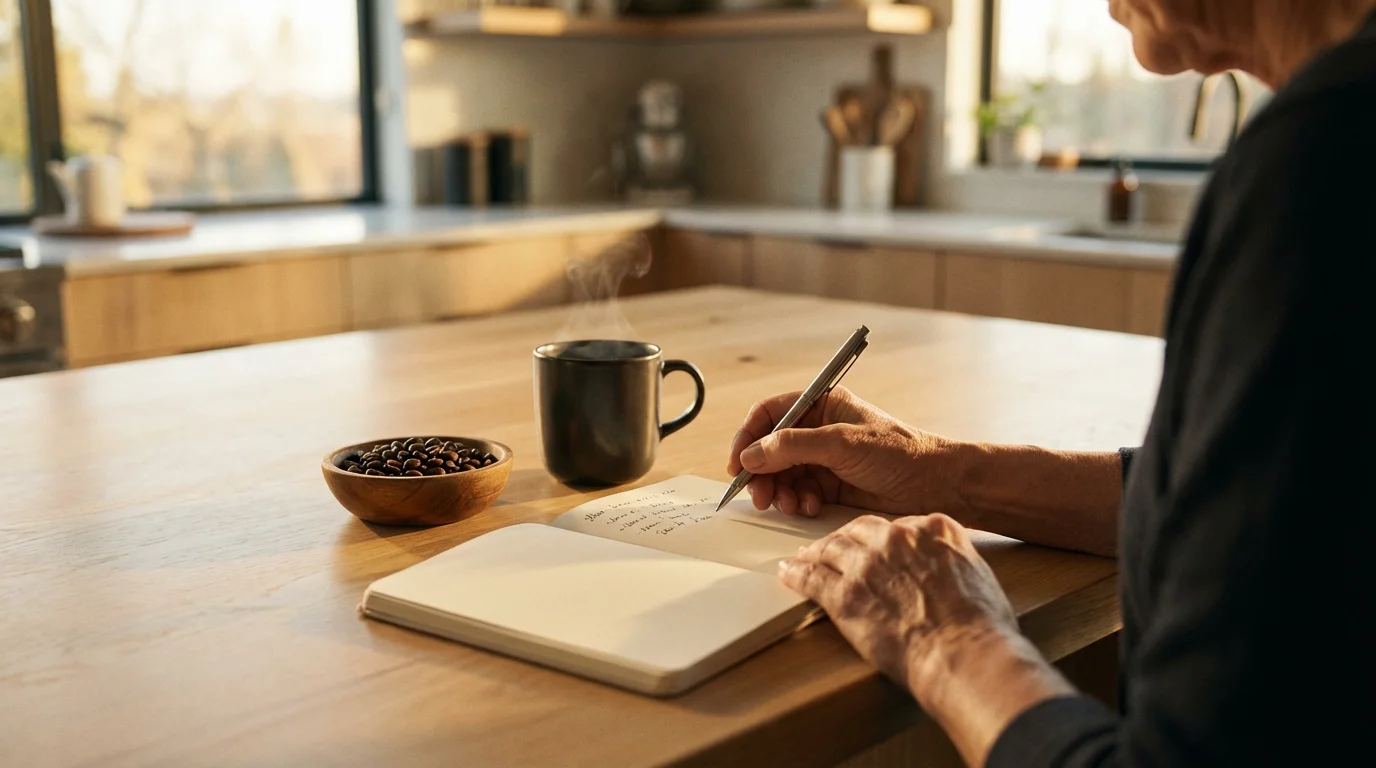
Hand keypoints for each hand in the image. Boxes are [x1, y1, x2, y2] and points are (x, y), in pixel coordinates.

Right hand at [726, 387, 962, 517]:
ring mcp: (825, 458)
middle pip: (771, 448)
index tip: (737, 463)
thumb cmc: (901, 453)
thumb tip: (751, 455)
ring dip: (780, 491)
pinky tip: (810, 506)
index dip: (748, 437)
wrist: (939, 485)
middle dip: (762, 472)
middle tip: (759, 495)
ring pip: (782, 474)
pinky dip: (798, 501)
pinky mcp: (832, 485)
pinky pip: (800, 492)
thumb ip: (793, 447)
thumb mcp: (842, 443)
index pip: (770, 414)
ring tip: (789, 505)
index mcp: (822, 404)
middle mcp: (819, 429)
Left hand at [778, 513, 1019, 706]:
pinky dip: (796, 573)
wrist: (963, 653)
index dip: (883, 539)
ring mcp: (866, 565)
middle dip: (846, 540)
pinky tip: (788, 572)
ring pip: (831, 549)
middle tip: (835, 548)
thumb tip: (945, 569)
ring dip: (815, 553)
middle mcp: (895, 539)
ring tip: (805, 557)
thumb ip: (953, 559)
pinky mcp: (844, 595)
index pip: (897, 525)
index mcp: (932, 529)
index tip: (877, 547)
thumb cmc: (979, 625)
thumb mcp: (977, 573)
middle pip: (859, 531)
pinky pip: (811, 578)